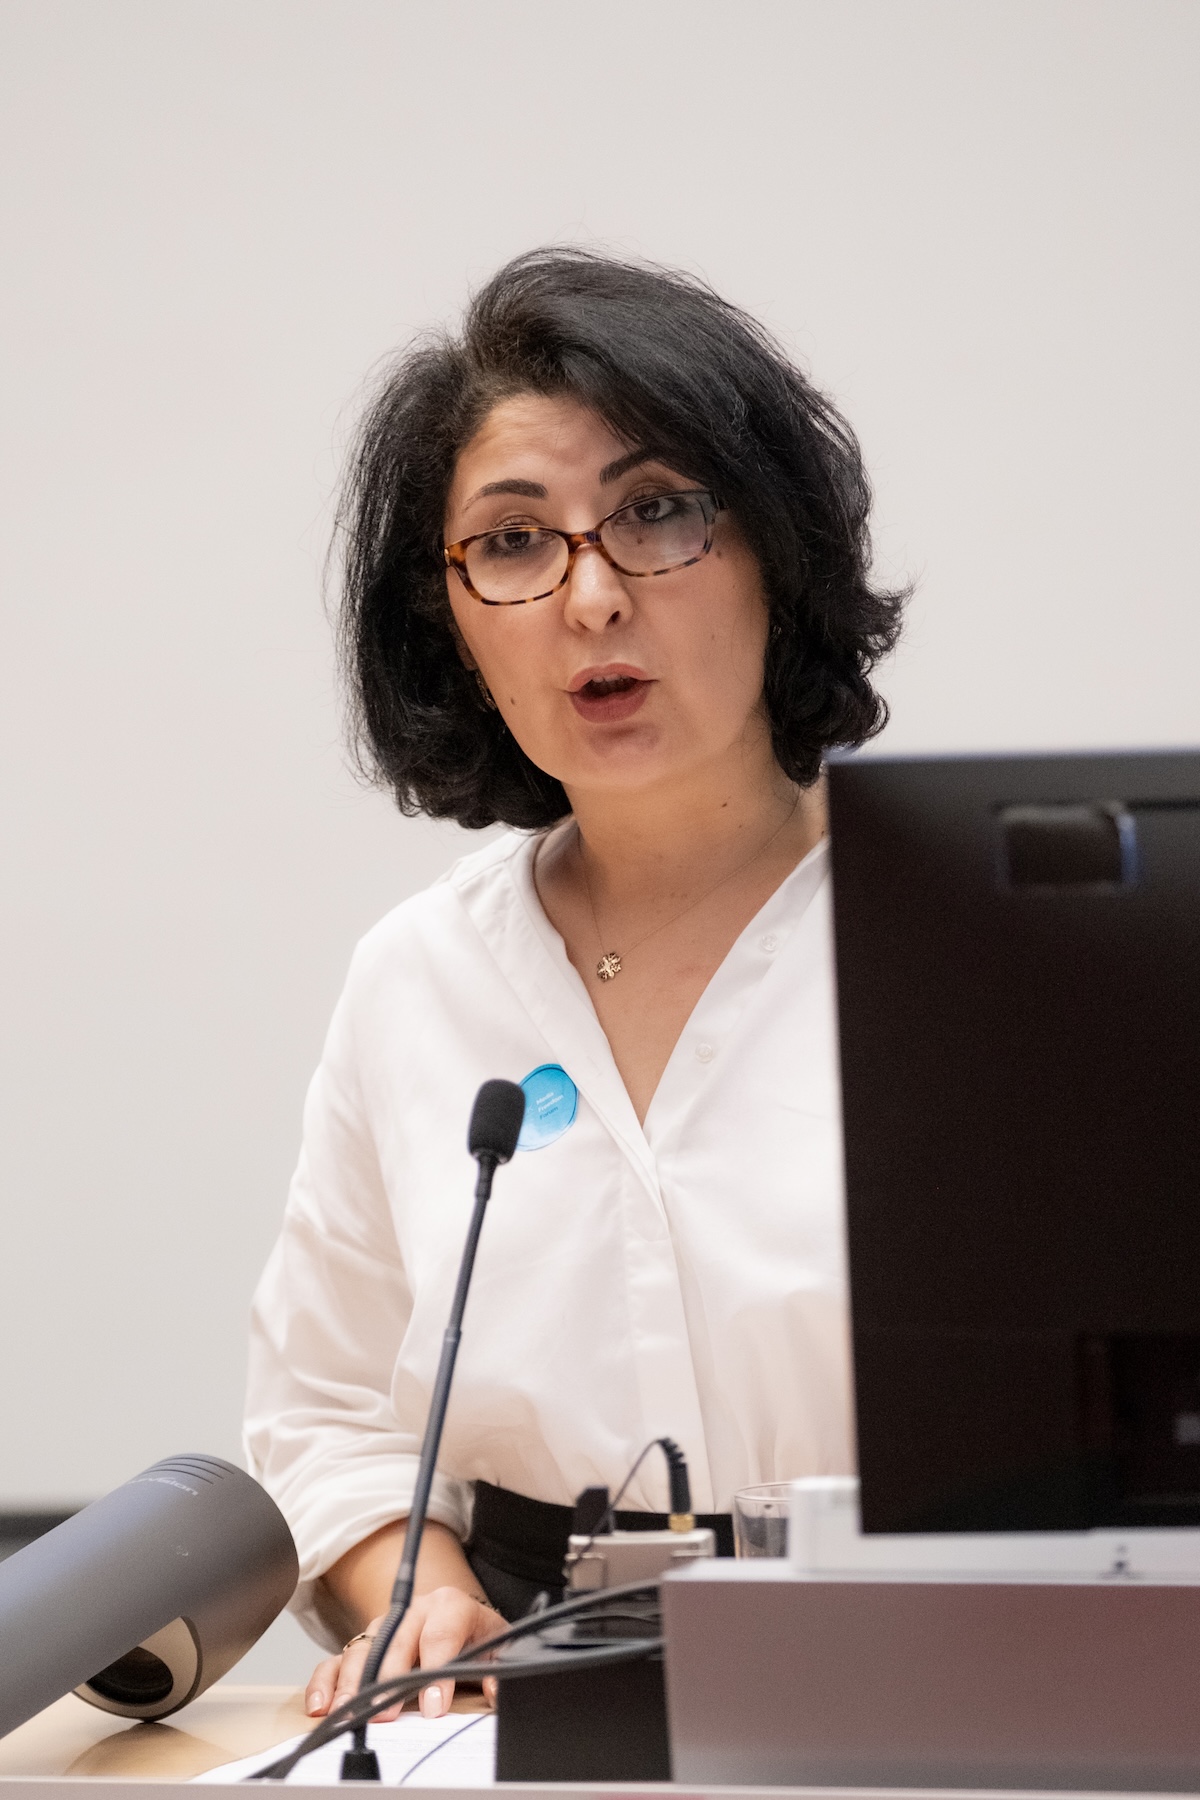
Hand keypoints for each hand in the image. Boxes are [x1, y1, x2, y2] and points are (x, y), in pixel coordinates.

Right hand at [305, 1586, 505, 1720]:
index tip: (432, 1707)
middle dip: (389, 1680)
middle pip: (396, 1641)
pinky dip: (327, 1680)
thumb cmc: (478, 1636)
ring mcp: (384, 1626)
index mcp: (450, 1605)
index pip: (441, 1634)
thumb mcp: (499, 1647)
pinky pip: (338, 1658)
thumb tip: (495, 1690)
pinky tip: (321, 1704)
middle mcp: (413, 1611)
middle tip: (384, 1715)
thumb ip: (499, 1668)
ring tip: (348, 1713)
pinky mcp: (364, 1645)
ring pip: (363, 1648)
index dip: (436, 1671)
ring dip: (353, 1683)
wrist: (460, 1619)